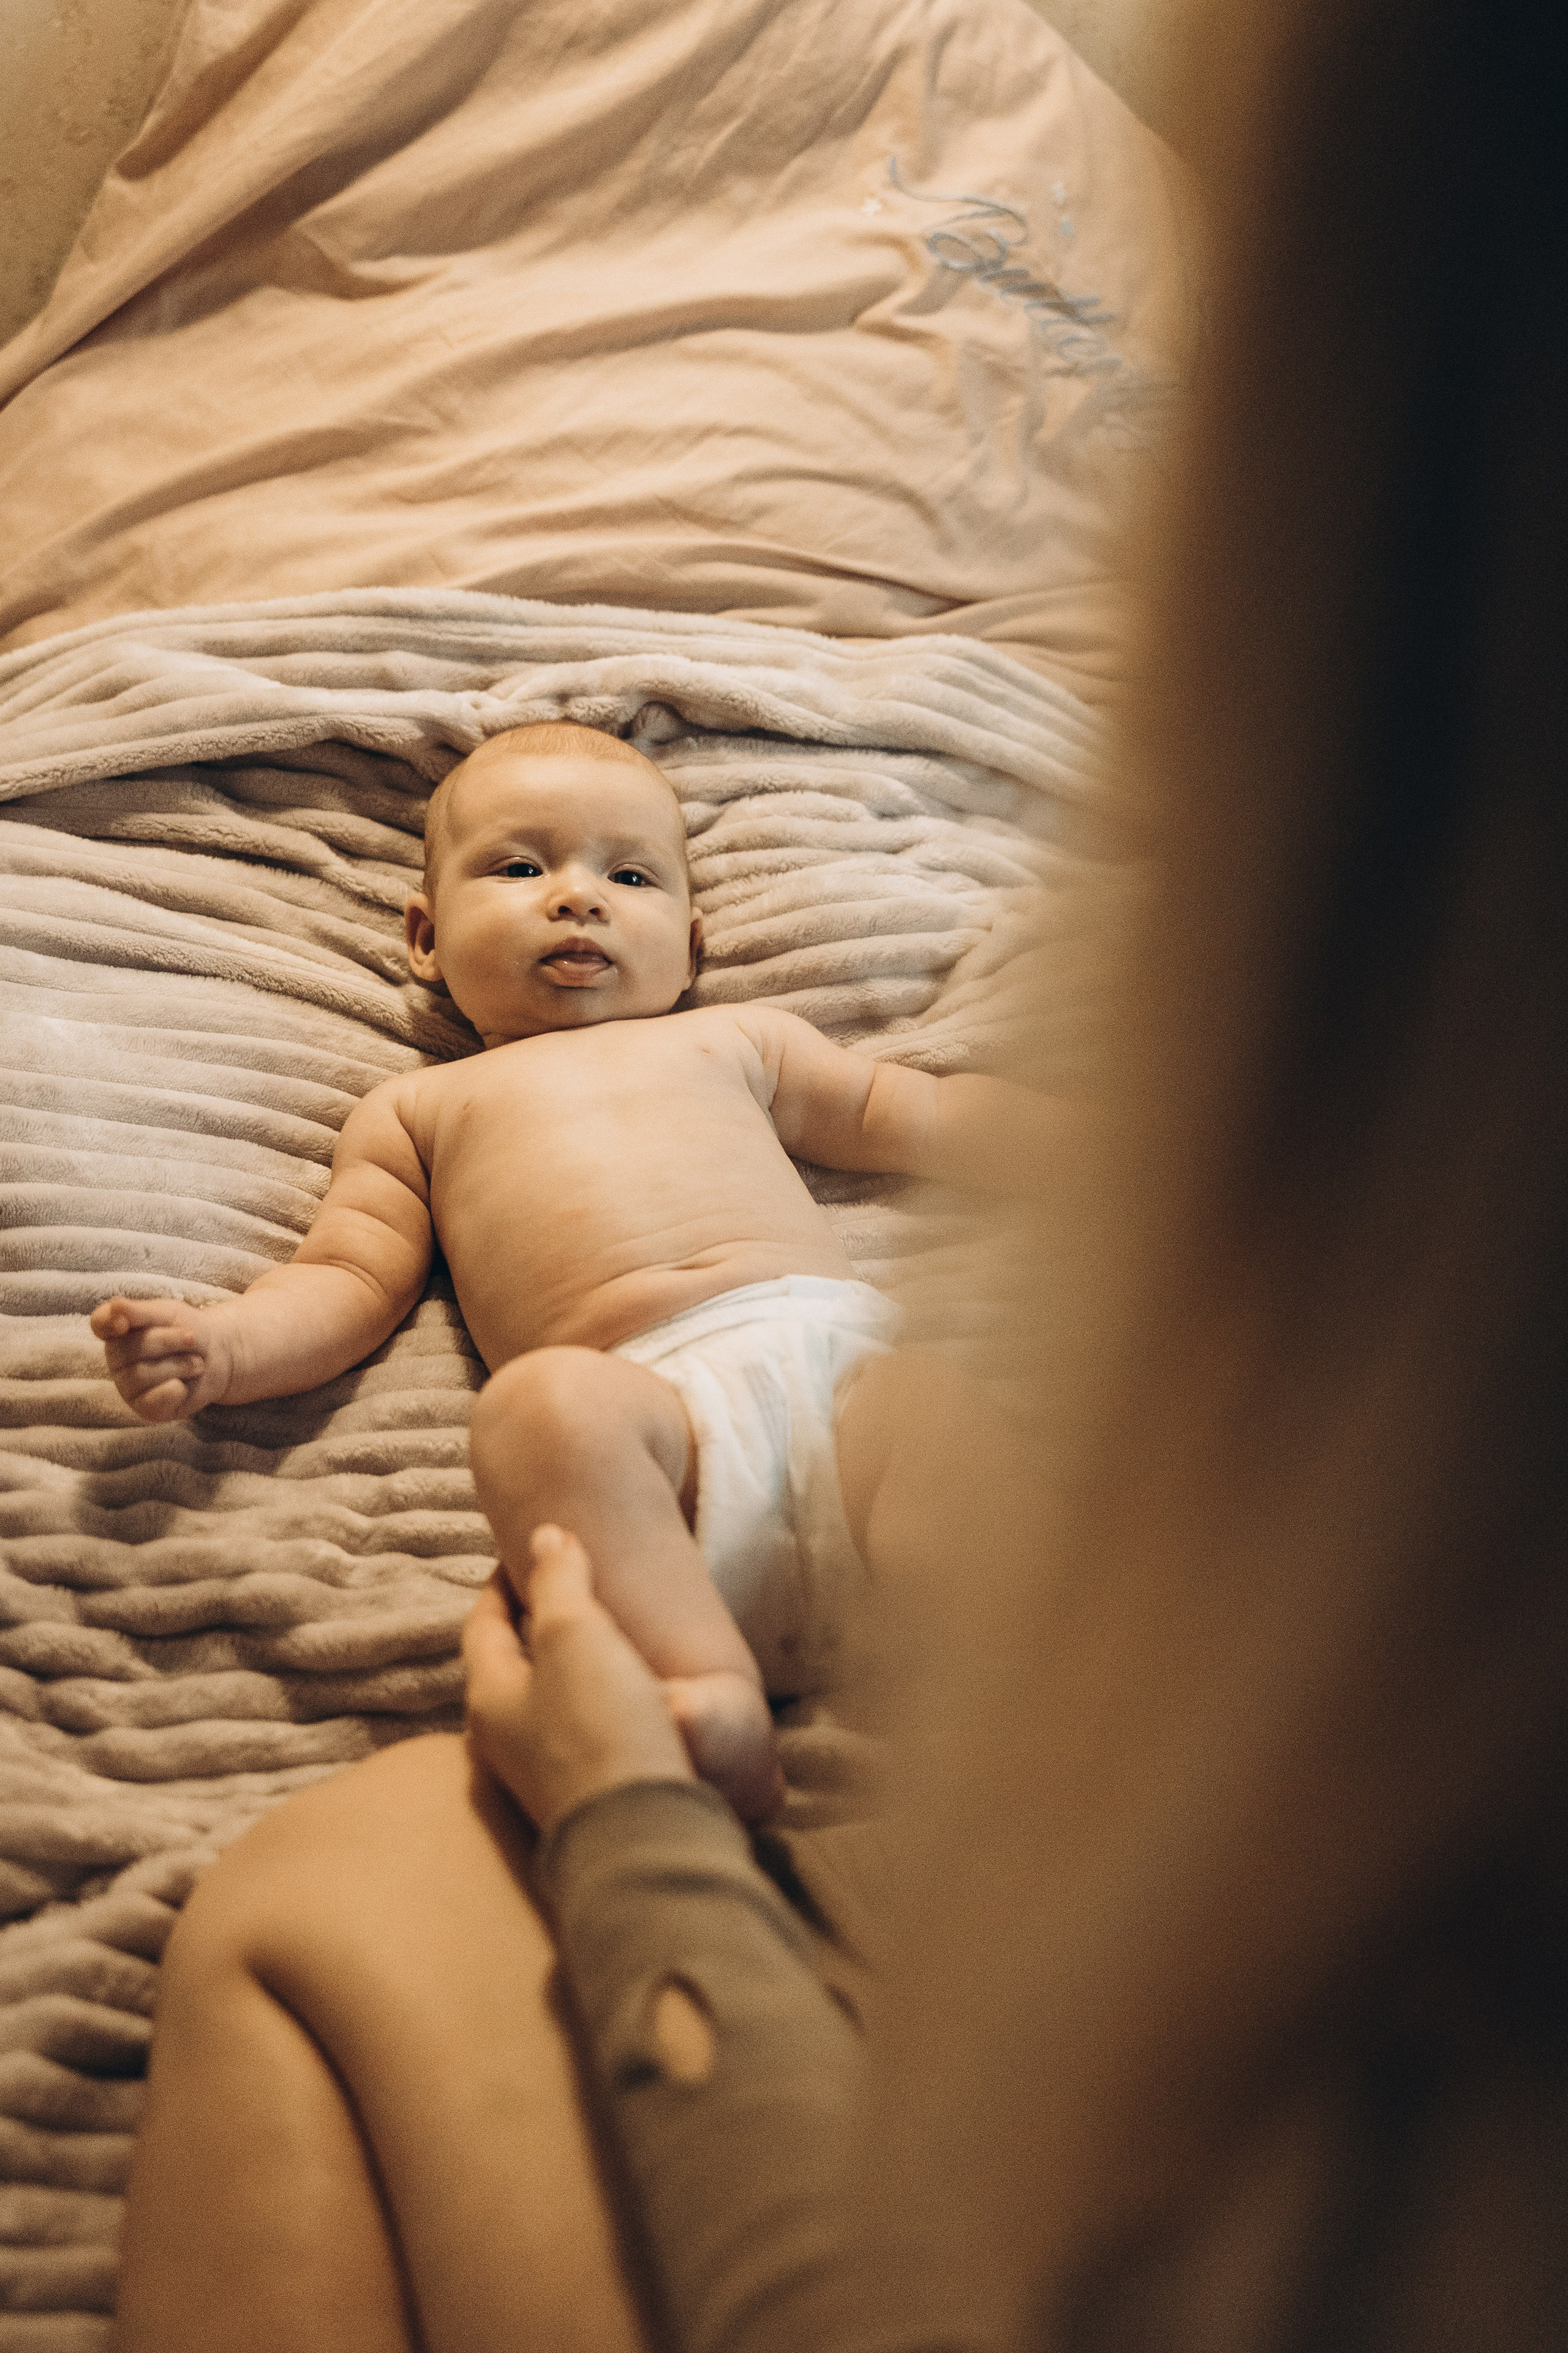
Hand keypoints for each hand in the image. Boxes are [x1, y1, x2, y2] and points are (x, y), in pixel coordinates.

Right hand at [90, 1296, 234, 1421]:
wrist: (218, 1355)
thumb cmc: (186, 1330)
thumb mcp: (167, 1314)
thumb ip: (140, 1312)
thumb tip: (115, 1307)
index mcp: (117, 1331)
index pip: (100, 1323)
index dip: (107, 1322)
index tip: (122, 1323)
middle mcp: (117, 1359)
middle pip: (129, 1350)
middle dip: (169, 1341)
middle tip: (192, 1339)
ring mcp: (129, 1386)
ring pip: (142, 1375)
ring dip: (180, 1365)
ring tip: (195, 1363)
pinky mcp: (146, 1408)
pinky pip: (155, 1399)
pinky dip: (177, 1389)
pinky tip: (184, 1384)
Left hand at [462, 1525, 693, 1837]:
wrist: (642, 1836)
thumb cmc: (600, 1727)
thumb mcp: (576, 1635)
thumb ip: (558, 1580)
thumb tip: (546, 1535)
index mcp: (488, 1697)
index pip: (482, 1624)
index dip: (505, 1583)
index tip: (531, 1551)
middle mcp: (501, 1741)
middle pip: (508, 1666)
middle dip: (533, 1626)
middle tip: (565, 1591)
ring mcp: (539, 1777)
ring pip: (542, 1702)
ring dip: (565, 1666)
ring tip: (600, 1641)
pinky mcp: (581, 1799)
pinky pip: (576, 1733)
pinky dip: (591, 1701)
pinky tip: (626, 1701)